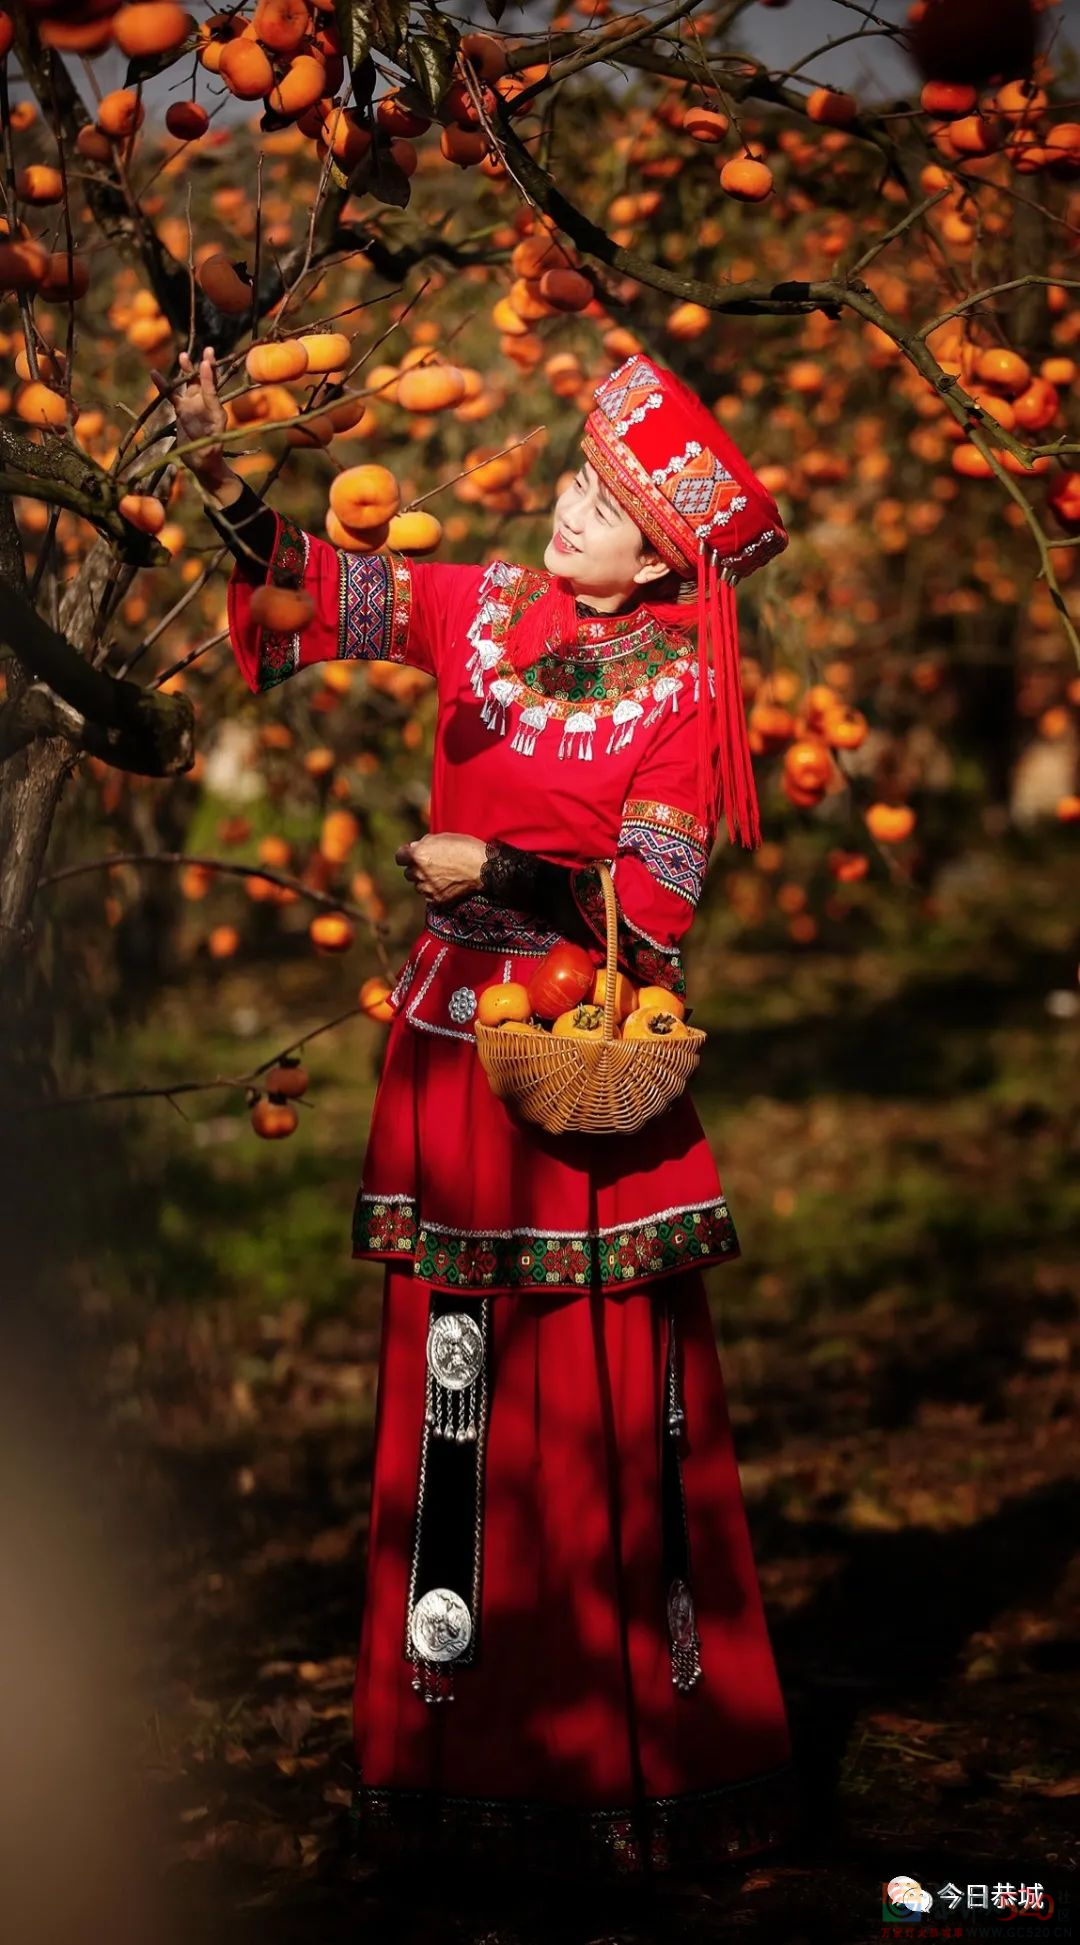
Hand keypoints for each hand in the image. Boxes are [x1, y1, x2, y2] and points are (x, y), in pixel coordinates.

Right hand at [150, 346, 227, 483]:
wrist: (202, 462)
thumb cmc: (209, 456)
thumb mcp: (210, 446)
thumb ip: (205, 434)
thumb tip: (202, 427)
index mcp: (216, 412)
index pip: (213, 391)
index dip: (209, 378)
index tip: (207, 363)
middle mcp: (205, 405)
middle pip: (205, 382)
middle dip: (205, 366)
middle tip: (208, 350)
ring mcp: (193, 405)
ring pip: (189, 384)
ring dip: (187, 370)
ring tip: (183, 356)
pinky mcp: (182, 410)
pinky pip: (171, 395)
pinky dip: (164, 386)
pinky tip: (154, 374)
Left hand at [395, 833, 488, 903]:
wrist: (482, 867)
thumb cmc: (464, 848)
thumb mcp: (442, 837)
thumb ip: (424, 843)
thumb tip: (413, 848)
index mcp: (418, 855)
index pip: (399, 857)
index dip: (406, 855)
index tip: (412, 855)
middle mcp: (419, 873)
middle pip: (408, 873)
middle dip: (416, 869)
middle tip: (430, 865)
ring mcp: (427, 887)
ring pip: (418, 886)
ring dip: (424, 881)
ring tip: (439, 876)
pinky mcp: (436, 899)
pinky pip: (428, 896)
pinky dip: (433, 891)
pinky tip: (444, 884)